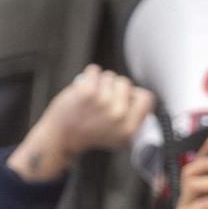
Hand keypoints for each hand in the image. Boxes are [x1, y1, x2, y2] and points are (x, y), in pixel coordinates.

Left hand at [9, 67, 155, 180]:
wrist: (61, 138)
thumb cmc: (88, 134)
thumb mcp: (118, 137)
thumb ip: (132, 120)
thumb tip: (141, 99)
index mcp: (129, 129)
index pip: (147, 98)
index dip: (135, 95)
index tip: (124, 99)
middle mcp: (118, 116)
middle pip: (126, 84)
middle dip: (115, 87)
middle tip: (103, 100)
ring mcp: (103, 103)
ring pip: (110, 76)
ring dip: (101, 82)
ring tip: (92, 97)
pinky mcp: (87, 92)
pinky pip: (94, 71)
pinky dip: (90, 75)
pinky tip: (85, 86)